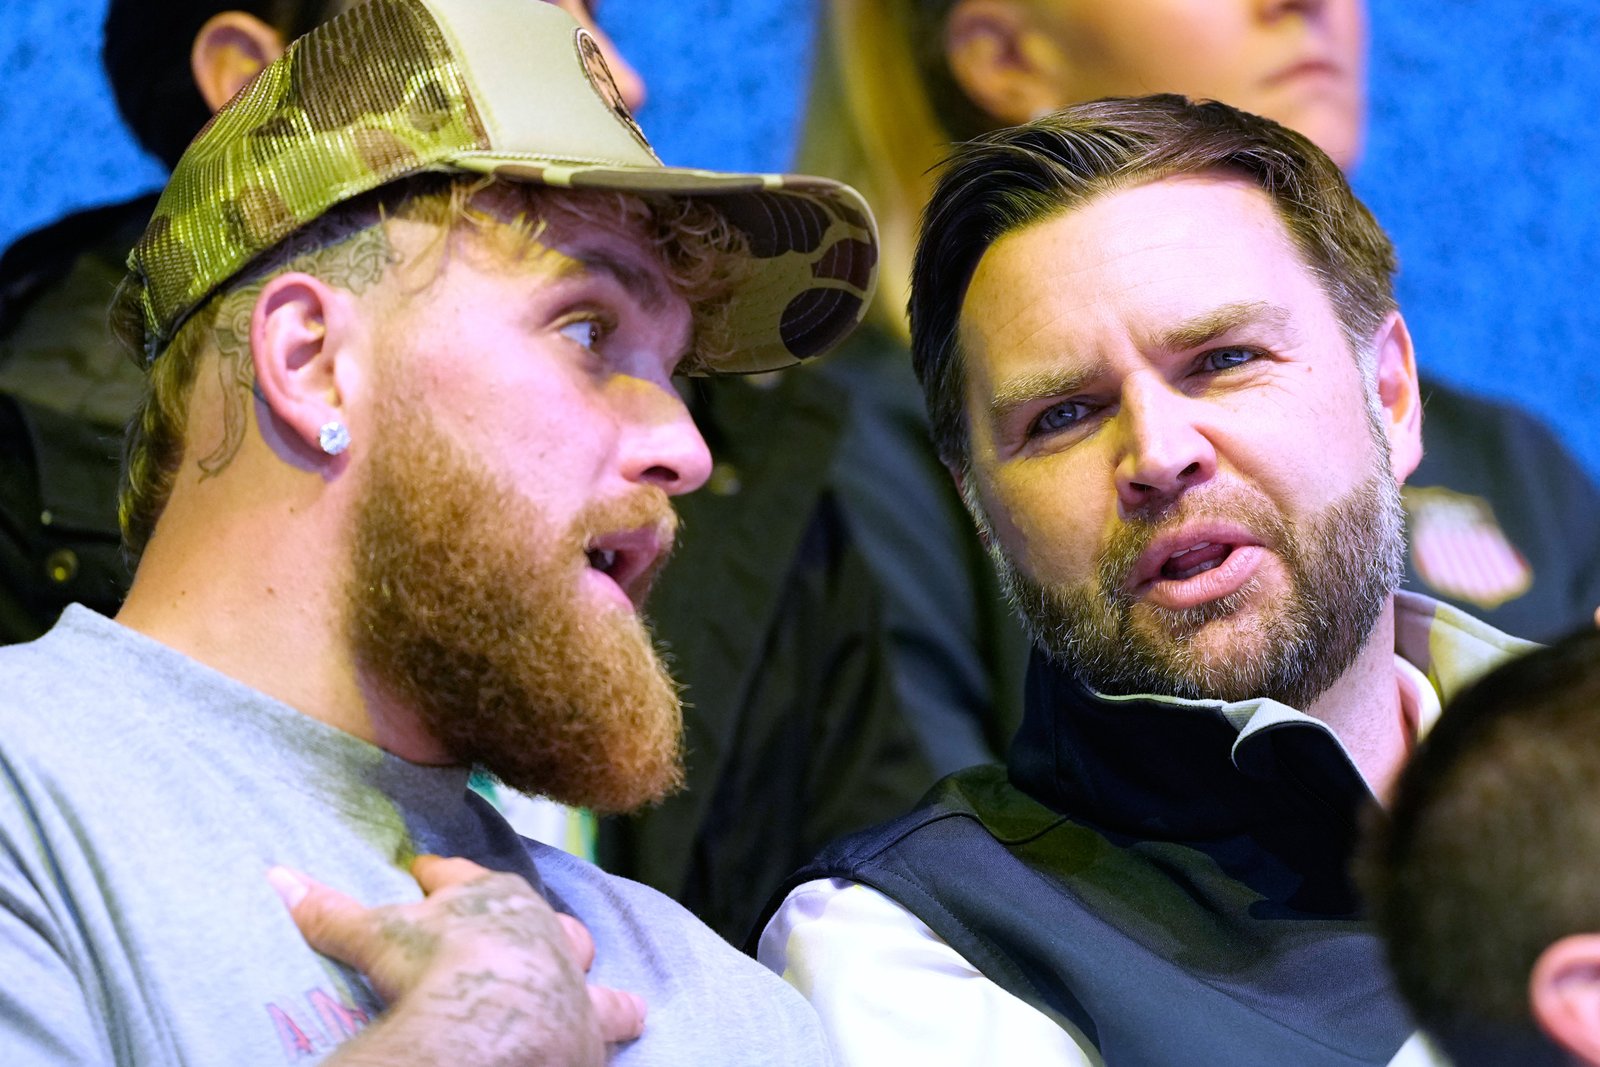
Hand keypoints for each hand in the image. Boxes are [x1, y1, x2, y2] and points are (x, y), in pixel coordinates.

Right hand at [269, 855, 644, 1064]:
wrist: (502, 1019)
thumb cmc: (440, 962)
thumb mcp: (378, 934)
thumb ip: (331, 910)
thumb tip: (276, 876)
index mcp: (490, 897)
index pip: (456, 876)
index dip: (436, 877)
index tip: (423, 874)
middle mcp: (540, 927)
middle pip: (530, 911)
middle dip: (519, 916)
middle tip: (507, 925)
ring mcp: (571, 974)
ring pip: (582, 954)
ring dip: (577, 960)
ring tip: (576, 958)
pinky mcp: (592, 1023)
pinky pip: (613, 1017)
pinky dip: (613, 1018)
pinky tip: (621, 1021)